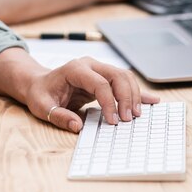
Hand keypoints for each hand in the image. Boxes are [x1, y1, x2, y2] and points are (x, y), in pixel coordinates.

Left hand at [25, 57, 159, 132]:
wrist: (39, 83)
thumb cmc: (41, 94)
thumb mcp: (42, 107)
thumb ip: (59, 116)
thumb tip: (77, 126)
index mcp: (75, 69)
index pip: (101, 83)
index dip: (110, 102)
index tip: (113, 121)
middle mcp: (90, 65)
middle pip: (118, 76)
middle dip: (127, 97)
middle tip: (128, 119)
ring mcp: (99, 69)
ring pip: (124, 77)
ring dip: (133, 96)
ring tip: (135, 115)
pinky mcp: (104, 77)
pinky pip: (124, 82)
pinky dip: (137, 92)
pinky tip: (152, 100)